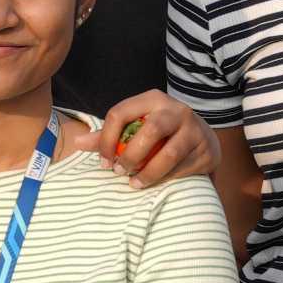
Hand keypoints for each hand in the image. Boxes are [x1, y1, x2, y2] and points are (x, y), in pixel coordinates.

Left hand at [93, 91, 214, 189]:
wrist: (203, 137)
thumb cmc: (159, 132)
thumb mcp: (137, 126)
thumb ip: (109, 134)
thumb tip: (76, 142)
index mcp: (153, 99)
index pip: (121, 112)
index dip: (106, 139)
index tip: (103, 161)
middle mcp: (177, 110)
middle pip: (151, 130)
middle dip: (131, 155)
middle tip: (119, 172)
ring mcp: (195, 129)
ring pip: (169, 153)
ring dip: (148, 172)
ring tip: (134, 183)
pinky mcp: (206, 149)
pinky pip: (182, 168)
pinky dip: (165, 179)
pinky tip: (154, 184)